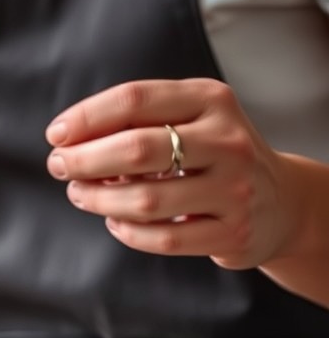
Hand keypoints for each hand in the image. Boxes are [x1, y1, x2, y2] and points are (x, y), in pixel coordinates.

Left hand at [44, 78, 300, 269]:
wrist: (281, 201)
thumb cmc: (213, 156)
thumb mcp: (189, 120)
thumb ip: (135, 123)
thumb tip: (69, 141)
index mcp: (210, 101)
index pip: (135, 100)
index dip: (86, 118)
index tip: (56, 135)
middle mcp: (228, 140)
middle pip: (136, 149)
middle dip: (84, 160)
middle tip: (58, 167)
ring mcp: (234, 189)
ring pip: (146, 199)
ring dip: (98, 199)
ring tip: (80, 194)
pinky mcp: (233, 232)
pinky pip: (164, 238)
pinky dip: (127, 231)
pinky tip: (114, 221)